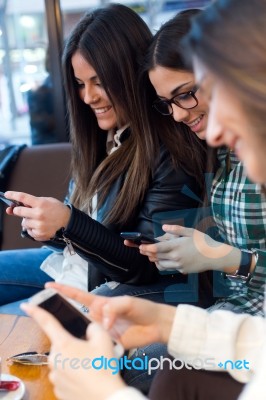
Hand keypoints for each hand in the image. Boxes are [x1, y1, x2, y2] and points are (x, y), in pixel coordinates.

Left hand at [5, 191, 70, 240]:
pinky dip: (32, 229)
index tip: (7, 194)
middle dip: (17, 210)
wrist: (68, 221)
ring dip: (27, 221)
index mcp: (41, 204)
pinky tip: (41, 226)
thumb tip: (15, 208)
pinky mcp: (40, 234)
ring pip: (23, 223)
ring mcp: (39, 225)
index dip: (13, 195)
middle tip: (21, 210)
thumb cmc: (56, 209)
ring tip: (38, 220)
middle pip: (19, 211)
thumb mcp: (46, 201)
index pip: (23, 197)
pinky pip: (29, 231)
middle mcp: (39, 214)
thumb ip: (31, 203)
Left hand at [20, 303, 125, 399]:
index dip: (36, 311)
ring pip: (63, 361)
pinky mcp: (58, 389)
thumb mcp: (104, 338)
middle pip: (61, 345)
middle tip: (89, 351)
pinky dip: (73, 375)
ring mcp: (55, 376)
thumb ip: (93, 327)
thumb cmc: (103, 367)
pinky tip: (86, 378)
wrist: (106, 397)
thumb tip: (88, 329)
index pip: (47, 323)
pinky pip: (64, 376)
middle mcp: (55, 359)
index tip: (26, 305)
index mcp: (64, 344)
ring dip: (73, 361)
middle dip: (73, 345)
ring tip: (90, 367)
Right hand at [45, 282, 175, 347]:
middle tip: (55, 313)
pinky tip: (91, 348)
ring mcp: (102, 331)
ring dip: (81, 333)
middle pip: (78, 315)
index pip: (78, 296)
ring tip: (80, 332)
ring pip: (85, 332)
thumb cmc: (143, 309)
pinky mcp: (108, 344)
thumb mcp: (128, 302)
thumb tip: (103, 322)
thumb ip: (113, 308)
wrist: (157, 325)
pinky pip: (96, 345)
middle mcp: (98, 317)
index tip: (49, 285)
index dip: (63, 290)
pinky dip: (93, 346)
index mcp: (101, 303)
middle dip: (66, 315)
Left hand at [139, 224, 240, 273]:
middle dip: (147, 253)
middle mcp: (176, 257)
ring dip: (154, 260)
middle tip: (141, 249)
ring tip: (150, 255)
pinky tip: (162, 261)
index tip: (141, 246)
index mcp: (176, 246)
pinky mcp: (182, 270)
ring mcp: (178, 265)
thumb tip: (163, 227)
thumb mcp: (190, 231)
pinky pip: (168, 269)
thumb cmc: (203, 241)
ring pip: (160, 264)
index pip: (157, 248)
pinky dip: (162, 265)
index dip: (147, 248)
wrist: (215, 256)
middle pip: (156, 257)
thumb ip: (176, 230)